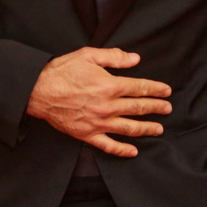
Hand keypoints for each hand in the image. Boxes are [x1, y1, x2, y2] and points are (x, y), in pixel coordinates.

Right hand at [25, 47, 170, 157]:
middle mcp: (108, 106)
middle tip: (167, 109)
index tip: (166, 91)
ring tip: (158, 129)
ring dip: (147, 129)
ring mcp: (99, 123)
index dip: (156, 89)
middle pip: (139, 108)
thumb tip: (135, 58)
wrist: (39, 91)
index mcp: (110, 85)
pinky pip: (109, 146)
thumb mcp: (87, 55)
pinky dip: (123, 150)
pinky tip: (133, 151)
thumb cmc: (62, 71)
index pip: (140, 88)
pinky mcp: (88, 135)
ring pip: (130, 129)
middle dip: (156, 108)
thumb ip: (113, 56)